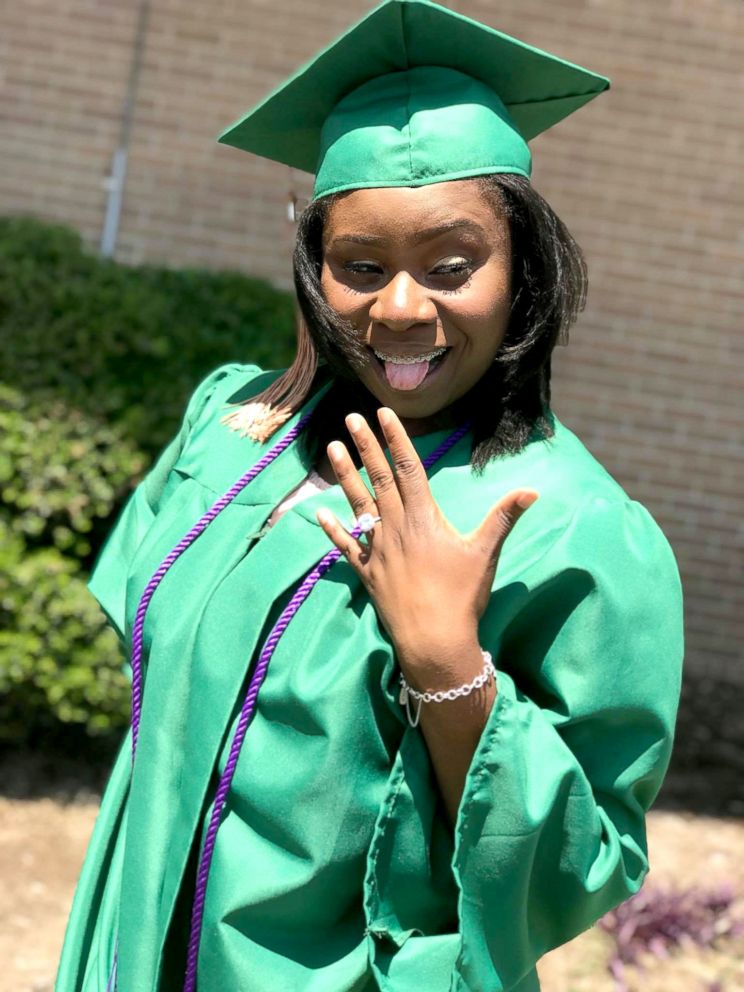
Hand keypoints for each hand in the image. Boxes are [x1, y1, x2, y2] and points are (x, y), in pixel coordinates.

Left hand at [316, 408, 537, 676]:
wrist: (434, 640)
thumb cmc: (462, 596)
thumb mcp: (485, 553)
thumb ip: (504, 517)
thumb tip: (533, 490)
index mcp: (424, 518)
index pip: (409, 468)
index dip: (397, 439)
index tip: (384, 414)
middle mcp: (397, 527)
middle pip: (380, 478)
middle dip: (366, 446)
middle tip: (351, 418)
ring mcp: (378, 549)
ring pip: (358, 504)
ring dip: (345, 476)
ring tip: (331, 449)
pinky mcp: (368, 572)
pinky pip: (347, 546)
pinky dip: (333, 529)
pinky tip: (319, 513)